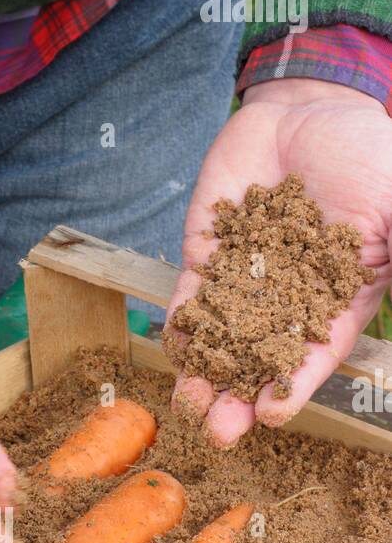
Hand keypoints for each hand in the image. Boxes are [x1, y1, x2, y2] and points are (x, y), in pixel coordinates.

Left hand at [168, 80, 391, 446]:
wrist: (313, 110)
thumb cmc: (368, 156)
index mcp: (336, 305)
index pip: (312, 358)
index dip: (291, 389)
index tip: (270, 415)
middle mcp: (287, 306)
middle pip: (258, 364)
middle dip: (235, 401)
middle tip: (218, 432)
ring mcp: (244, 285)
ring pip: (220, 342)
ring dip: (202, 376)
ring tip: (188, 404)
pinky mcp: (208, 260)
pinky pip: (192, 299)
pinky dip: (182, 324)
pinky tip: (174, 346)